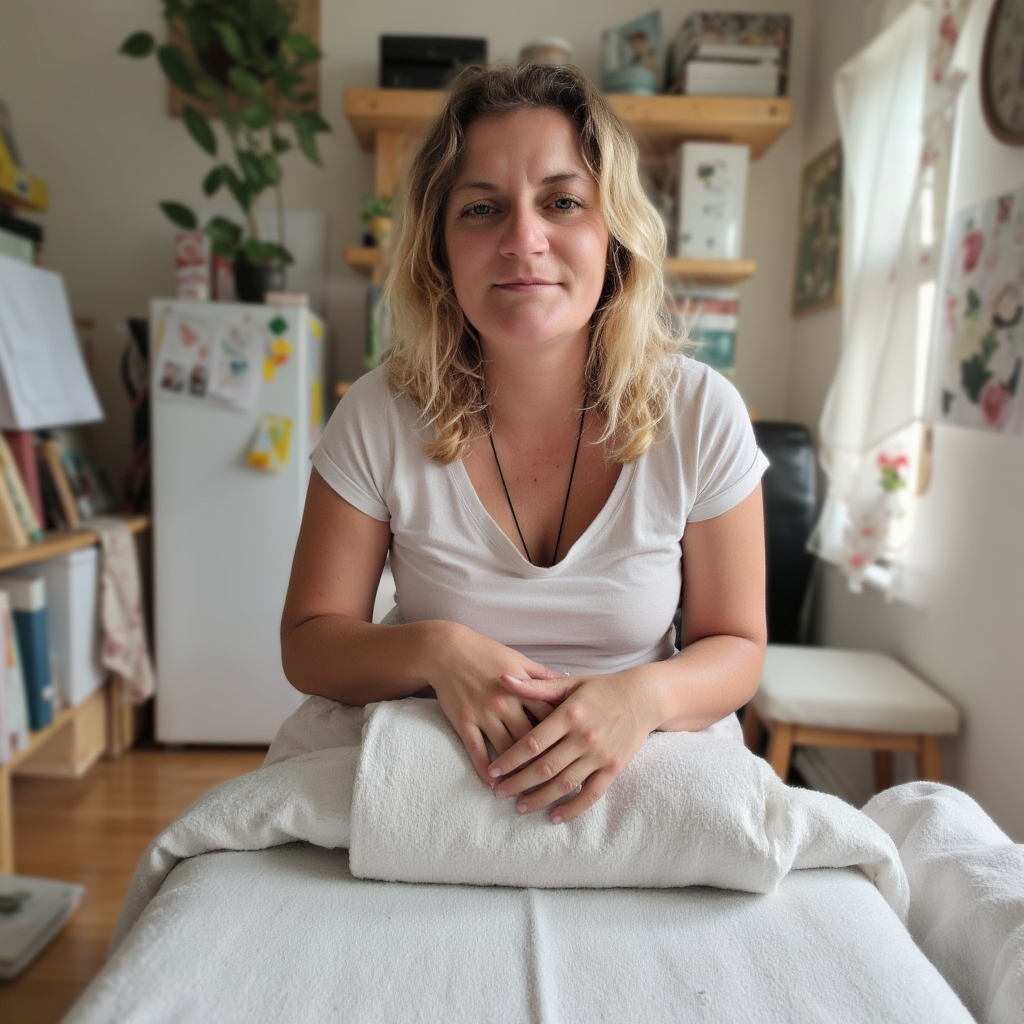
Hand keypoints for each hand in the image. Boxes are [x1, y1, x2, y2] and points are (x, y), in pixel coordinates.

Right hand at [426, 623, 558, 787]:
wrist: (447, 651)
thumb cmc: (486, 653)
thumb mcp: (519, 660)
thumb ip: (543, 677)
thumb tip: (570, 686)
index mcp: (522, 688)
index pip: (549, 718)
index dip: (563, 736)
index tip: (573, 753)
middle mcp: (504, 704)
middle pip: (530, 739)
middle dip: (544, 761)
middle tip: (557, 781)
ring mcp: (483, 715)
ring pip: (506, 750)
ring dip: (517, 772)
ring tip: (529, 789)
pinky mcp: (464, 723)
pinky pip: (477, 751)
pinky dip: (485, 770)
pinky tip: (494, 784)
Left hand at [487, 671, 657, 823]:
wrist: (644, 697)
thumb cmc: (602, 688)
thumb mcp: (569, 682)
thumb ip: (536, 687)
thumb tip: (502, 679)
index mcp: (569, 714)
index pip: (533, 742)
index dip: (510, 759)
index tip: (493, 770)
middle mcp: (583, 737)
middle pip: (544, 767)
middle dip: (518, 783)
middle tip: (498, 793)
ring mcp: (600, 755)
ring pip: (564, 784)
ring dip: (539, 799)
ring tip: (519, 807)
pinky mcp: (614, 768)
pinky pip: (591, 794)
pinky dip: (572, 808)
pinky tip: (554, 816)